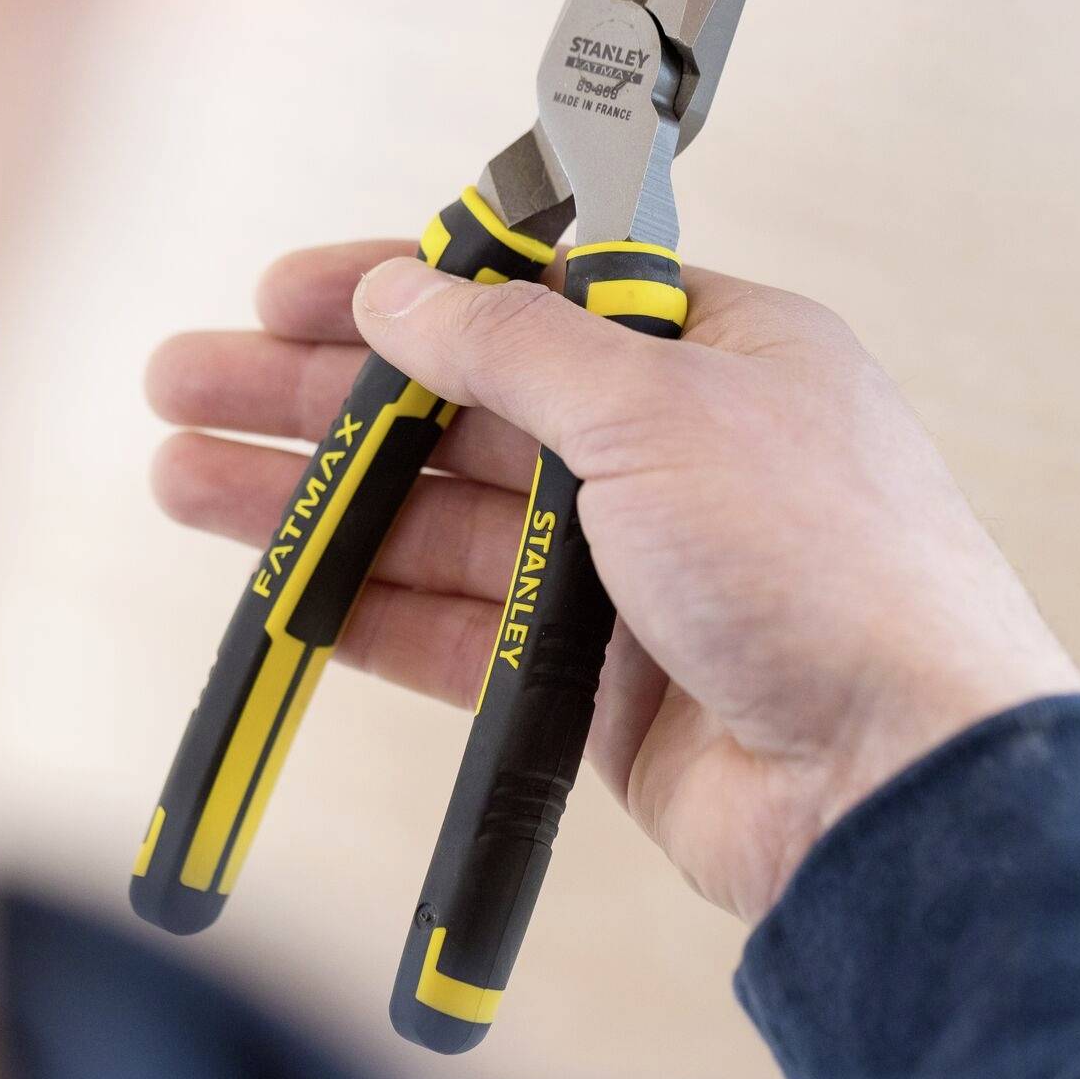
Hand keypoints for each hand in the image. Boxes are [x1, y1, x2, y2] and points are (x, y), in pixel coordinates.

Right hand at [147, 242, 1079, 924]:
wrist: (897, 786)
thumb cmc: (828, 567)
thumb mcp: (661, 408)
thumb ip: (515, 347)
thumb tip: (402, 292)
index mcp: (713, 354)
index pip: (526, 298)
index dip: (397, 291)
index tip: (284, 292)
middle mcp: (668, 453)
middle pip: (459, 408)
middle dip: (319, 397)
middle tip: (186, 380)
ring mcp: (628, 572)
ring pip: (439, 520)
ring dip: (316, 501)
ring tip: (181, 477)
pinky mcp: (592, 682)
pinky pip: (455, 627)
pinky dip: (366, 605)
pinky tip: (274, 586)